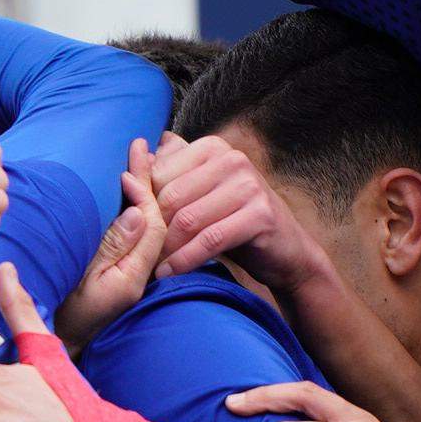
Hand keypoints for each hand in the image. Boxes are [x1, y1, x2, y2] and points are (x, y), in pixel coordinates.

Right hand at [55, 141, 171, 349]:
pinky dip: (134, 205)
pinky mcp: (122, 271)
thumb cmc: (61, 315)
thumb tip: (138, 212)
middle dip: (150, 180)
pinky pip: (137, 232)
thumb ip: (110, 247)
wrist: (57, 346)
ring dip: (144, 189)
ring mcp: (132, 272)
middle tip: (141, 144)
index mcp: (133, 276)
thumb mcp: (82, 280)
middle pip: (155, 219)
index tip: (127, 170)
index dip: (142, 193)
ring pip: (147, 224)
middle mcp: (139, 273)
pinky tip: (129, 187)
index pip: (151, 225)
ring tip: (144, 155)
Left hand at [148, 132, 329, 292]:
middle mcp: (232, 159)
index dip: (142, 206)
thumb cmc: (235, 221)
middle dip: (152, 230)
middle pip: (171, 197)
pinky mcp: (260, 215)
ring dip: (165, 249)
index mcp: (213, 148)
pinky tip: (170, 273)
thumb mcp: (202, 193)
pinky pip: (210, 240)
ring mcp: (249, 185)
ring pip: (188, 219)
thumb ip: (173, 172)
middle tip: (139, 255)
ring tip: (151, 267)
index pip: (159, 174)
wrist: (286, 251)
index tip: (133, 231)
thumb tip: (139, 149)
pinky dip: (185, 260)